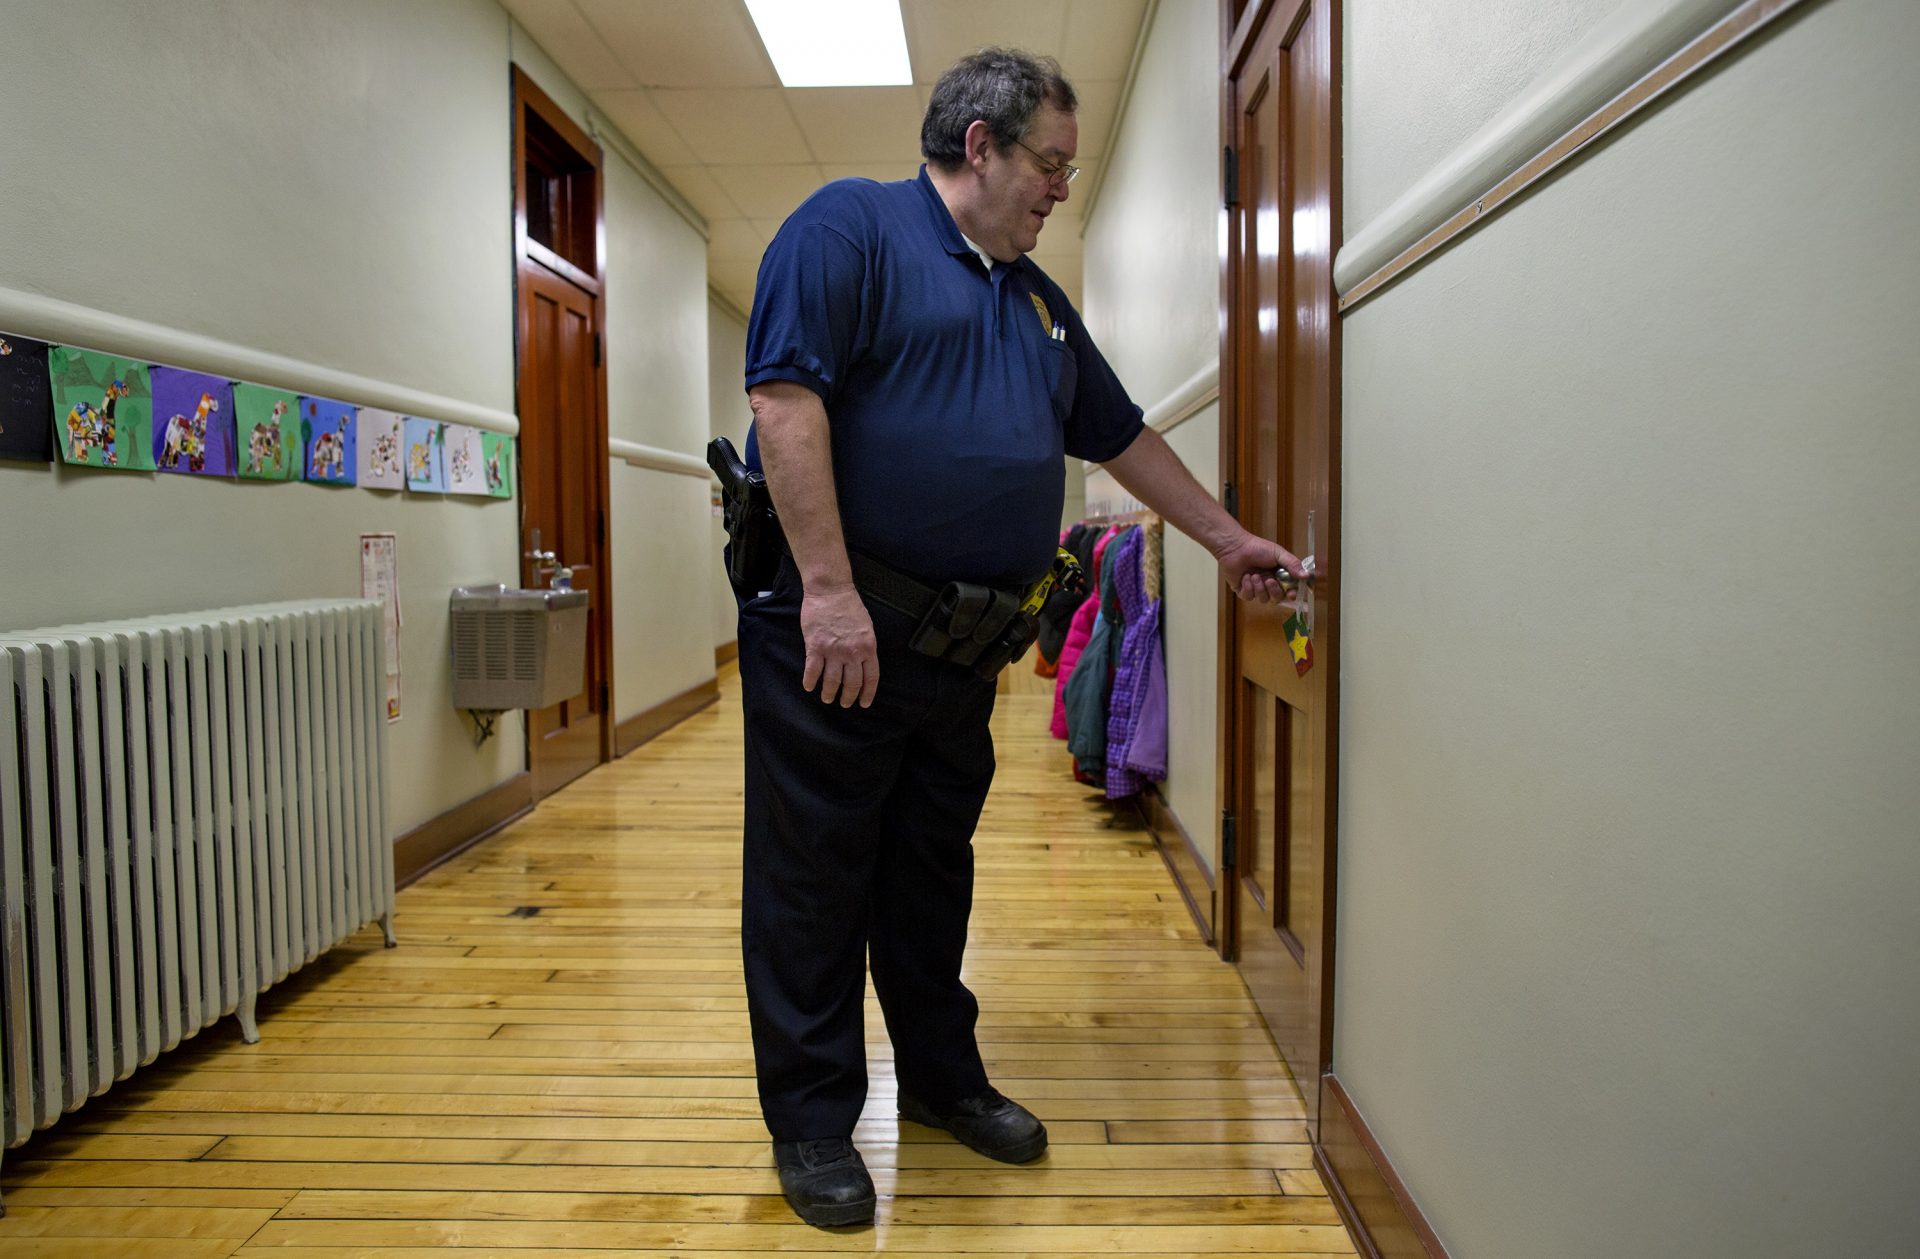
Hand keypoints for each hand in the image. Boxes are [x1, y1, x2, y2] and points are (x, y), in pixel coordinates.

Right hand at [800, 584, 879, 706]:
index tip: (864, 703)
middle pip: (852, 683)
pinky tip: (809, 687)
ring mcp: (833, 651)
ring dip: (829, 693)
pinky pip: (813, 670)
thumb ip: (865, 646)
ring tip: (827, 698)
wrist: (830, 590)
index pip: (871, 678)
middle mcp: (852, 653)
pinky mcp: (815, 647)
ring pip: (832, 681)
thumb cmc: (849, 605)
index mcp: (868, 647)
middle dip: (848, 697)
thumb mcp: (867, 627)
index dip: (867, 693)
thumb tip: (863, 663)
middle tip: (844, 703)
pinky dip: (810, 681)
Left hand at [1215, 531, 1304, 604]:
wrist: (1235, 547)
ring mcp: (1256, 587)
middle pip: (1277, 598)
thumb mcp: (1278, 553)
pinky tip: (1245, 576)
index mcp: (1279, 574)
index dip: (1291, 594)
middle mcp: (1268, 582)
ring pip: (1263, 599)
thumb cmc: (1256, 547)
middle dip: (1274, 590)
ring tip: (1254, 575)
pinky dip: (1248, 587)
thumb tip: (1306, 576)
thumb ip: (1292, 564)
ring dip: (1259, 587)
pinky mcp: (1243, 590)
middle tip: (1269, 580)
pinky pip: (1249, 597)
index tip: (1291, 593)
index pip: (1289, 590)